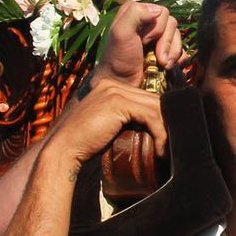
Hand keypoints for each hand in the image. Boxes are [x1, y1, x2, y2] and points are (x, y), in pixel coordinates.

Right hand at [41, 80, 166, 172]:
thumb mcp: (109, 126)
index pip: (144, 97)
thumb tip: (152, 128)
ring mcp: (114, 91)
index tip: (165, 137)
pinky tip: (160, 149)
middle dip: (166, 122)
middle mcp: (113, 84)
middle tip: (171, 144)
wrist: (64, 150)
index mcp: (110, 87)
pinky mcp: (117, 102)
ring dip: (165, 130)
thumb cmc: (85, 144)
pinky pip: (150, 115)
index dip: (159, 117)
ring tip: (166, 151)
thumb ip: (126, 120)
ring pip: (155, 106)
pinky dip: (159, 133)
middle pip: (153, 99)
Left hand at [94, 3, 185, 86]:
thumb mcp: (120, 32)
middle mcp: (148, 22)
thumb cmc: (119, 59)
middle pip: (172, 24)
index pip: (161, 12)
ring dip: (172, 53)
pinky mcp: (168, 53)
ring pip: (178, 37)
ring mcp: (159, 39)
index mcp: (137, 13)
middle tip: (153, 55)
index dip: (156, 28)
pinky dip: (178, 59)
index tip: (143, 41)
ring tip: (161, 64)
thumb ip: (135, 13)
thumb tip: (158, 10)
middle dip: (164, 42)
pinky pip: (182, 50)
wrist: (124, 85)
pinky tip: (167, 67)